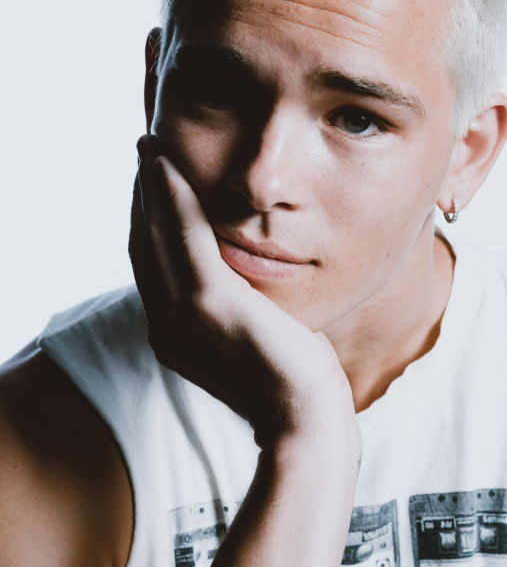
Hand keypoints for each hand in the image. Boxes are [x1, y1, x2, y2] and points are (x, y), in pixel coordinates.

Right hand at [129, 135, 357, 453]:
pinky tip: (168, 166)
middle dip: (142, 198)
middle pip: (143, 246)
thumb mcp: (253, 341)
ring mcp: (182, 316)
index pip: (152, 267)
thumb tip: (245, 288)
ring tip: (150, 149)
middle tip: (146, 155)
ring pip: (154, 235)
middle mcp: (165, 326)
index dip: (147, 222)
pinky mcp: (209, 303)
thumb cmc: (292, 383)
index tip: (153, 186)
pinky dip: (171, 198)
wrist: (305, 418)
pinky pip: (182, 237)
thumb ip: (234, 312)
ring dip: (150, 187)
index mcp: (173, 336)